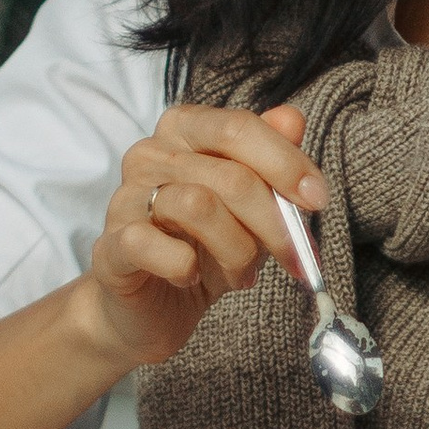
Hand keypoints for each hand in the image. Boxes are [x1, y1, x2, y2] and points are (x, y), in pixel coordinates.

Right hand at [84, 100, 327, 371]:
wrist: (150, 309)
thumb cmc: (203, 249)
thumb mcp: (250, 208)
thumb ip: (270, 162)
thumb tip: (292, 119)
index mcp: (184, 131)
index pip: (239, 128)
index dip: (285, 163)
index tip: (317, 200)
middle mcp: (150, 154)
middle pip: (229, 174)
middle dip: (273, 223)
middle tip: (294, 259)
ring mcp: (125, 197)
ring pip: (197, 206)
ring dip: (236, 250)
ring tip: (241, 273)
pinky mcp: (110, 244)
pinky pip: (151, 244)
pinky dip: (184, 266)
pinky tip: (191, 278)